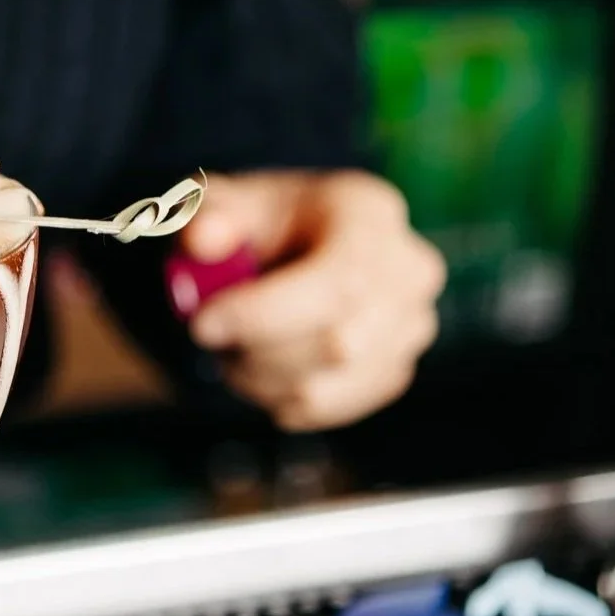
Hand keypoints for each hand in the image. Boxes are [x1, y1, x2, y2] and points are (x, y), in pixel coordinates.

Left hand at [180, 170, 445, 431]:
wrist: (297, 248)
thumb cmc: (262, 224)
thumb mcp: (227, 204)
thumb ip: (209, 217)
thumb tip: (203, 241)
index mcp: (371, 214)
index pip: (338, 283)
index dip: (264, 315)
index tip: (202, 324)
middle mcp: (408, 271)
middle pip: (336, 345)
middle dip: (256, 351)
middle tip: (212, 336)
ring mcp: (412, 326)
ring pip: (323, 388)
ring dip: (258, 380)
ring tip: (236, 348)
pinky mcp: (394, 371)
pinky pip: (326, 411)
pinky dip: (278, 399)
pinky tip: (263, 367)